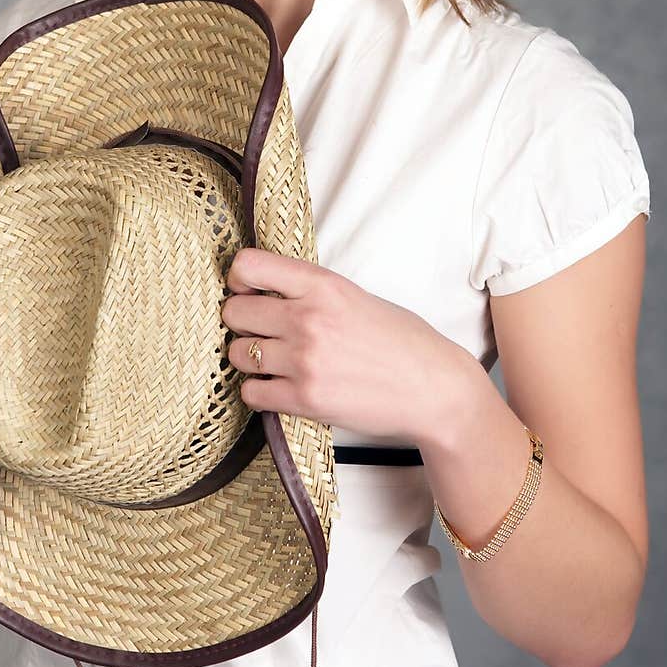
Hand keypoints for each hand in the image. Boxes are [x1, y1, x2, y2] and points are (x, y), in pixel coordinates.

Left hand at [222, 247, 468, 443]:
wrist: (433, 388)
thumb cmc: (401, 340)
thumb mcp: (355, 296)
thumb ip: (309, 290)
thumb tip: (261, 291)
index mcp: (323, 285)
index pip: (249, 266)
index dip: (238, 279)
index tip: (247, 291)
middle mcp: (309, 318)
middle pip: (233, 312)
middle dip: (242, 323)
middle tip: (261, 332)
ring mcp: (305, 360)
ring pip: (237, 354)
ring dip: (248, 359)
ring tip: (273, 362)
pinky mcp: (305, 400)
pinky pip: (251, 393)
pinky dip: (259, 392)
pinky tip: (278, 388)